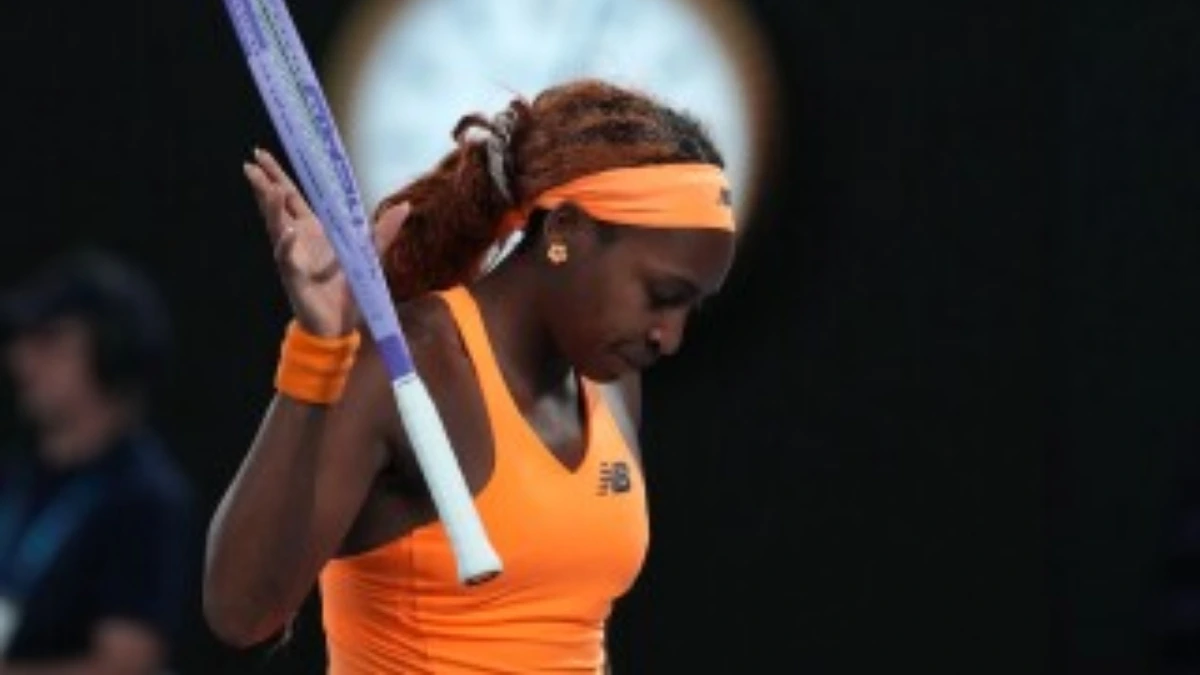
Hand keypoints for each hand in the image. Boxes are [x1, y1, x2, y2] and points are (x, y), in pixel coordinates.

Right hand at [243, 148, 408, 336]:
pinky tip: (288, 232)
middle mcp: (299, 239)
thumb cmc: (350, 288)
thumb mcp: (371, 254)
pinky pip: (288, 259)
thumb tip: (405, 206)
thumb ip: (384, 230)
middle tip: (251, 162)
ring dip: (273, 208)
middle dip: (264, 184)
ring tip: (267, 187)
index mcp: (314, 229)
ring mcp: (293, 257)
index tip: (262, 153)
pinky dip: (287, 246)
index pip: (292, 195)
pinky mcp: (295, 277)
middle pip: (277, 205)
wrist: (340, 323)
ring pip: (278, 227)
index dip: (278, 175)